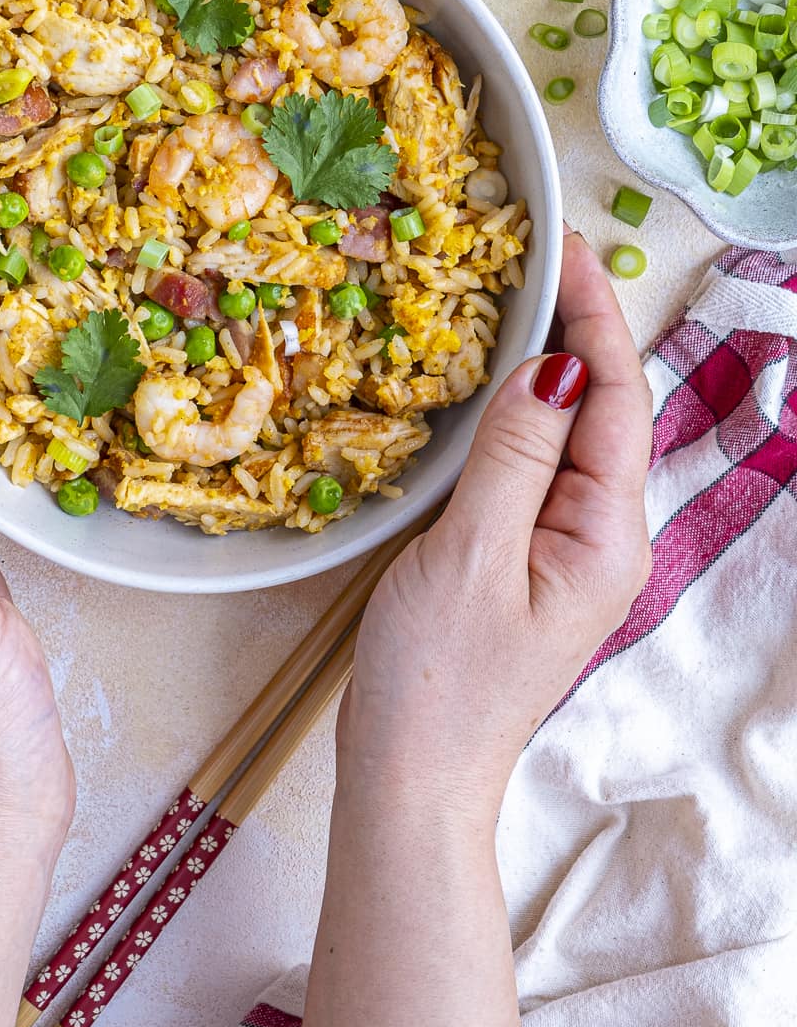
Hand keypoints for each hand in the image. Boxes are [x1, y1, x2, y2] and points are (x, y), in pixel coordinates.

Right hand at [344, 228, 652, 826]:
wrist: (411, 778)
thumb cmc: (437, 680)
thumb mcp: (470, 554)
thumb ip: (513, 454)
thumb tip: (550, 365)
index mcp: (607, 537)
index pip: (614, 399)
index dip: (593, 316)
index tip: (565, 249)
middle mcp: (601, 538)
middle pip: (601, 410)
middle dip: (575, 328)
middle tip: (533, 256)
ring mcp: (563, 551)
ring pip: (565, 435)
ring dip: (543, 365)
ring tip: (511, 297)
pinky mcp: (523, 560)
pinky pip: (531, 466)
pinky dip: (513, 413)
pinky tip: (485, 385)